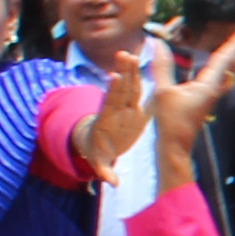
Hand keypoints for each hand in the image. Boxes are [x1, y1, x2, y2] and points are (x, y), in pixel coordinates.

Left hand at [77, 40, 154, 178]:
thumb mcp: (99, 163)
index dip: (112, 91)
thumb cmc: (97, 153)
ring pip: (127, 85)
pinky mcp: (132, 107)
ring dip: (129, 70)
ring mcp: (123, 107)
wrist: (95, 143)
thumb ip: (105, 171)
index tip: (114, 77)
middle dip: (122, 73)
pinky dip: (136, 77)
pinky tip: (139, 61)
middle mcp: (115, 110)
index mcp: (108, 121)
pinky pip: (135, 90)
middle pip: (119, 89)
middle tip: (123, 55)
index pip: (110, 103)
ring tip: (130, 53)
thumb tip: (111, 182)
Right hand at [147, 30, 234, 174]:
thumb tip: (156, 43)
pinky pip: (226, 80)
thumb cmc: (171, 121)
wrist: (175, 146)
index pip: (224, 59)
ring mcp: (213, 95)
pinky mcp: (208, 99)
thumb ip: (162, 67)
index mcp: (207, 85)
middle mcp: (215, 88)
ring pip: (234, 74)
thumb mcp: (163, 92)